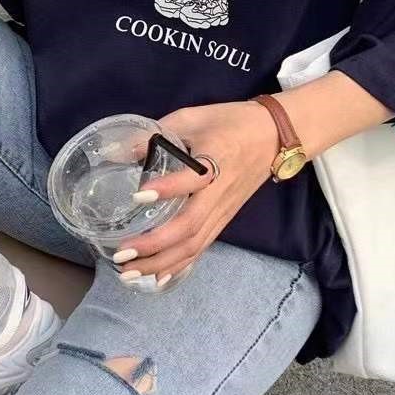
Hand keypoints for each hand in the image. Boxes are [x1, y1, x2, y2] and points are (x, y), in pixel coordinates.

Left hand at [112, 101, 278, 283]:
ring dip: (161, 263)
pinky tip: (158, 279)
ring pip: (194, 244)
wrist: (276, 135)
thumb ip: (156, 133)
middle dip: (154, 245)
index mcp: (215, 159)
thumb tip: (119, 151)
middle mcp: (220, 191)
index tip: (137, 195)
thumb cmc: (232, 122)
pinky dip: (180, 266)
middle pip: (190, 227)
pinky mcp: (225, 219)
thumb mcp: (192, 116)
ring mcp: (224, 210)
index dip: (167, 188)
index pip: (193, 179)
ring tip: (129, 273)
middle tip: (121, 254)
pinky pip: (202, 247)